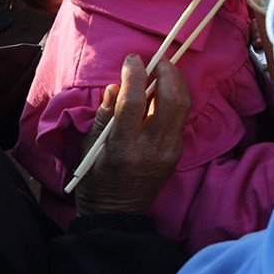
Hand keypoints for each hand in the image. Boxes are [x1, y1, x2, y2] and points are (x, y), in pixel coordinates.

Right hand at [71, 54, 189, 215]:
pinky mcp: (177, 153)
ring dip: (176, 83)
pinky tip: (163, 93)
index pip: (134, 102)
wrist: (117, 214)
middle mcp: (152, 148)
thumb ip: (105, 115)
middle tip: (157, 60)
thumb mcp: (90, 148)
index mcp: (124, 147)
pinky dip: (174, 99)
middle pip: (172, 100)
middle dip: (168, 73)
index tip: (132, 59)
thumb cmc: (96, 180)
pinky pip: (180, 119)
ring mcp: (169, 151)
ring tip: (163, 71)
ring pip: (183, 106)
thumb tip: (117, 86)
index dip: (135, 74)